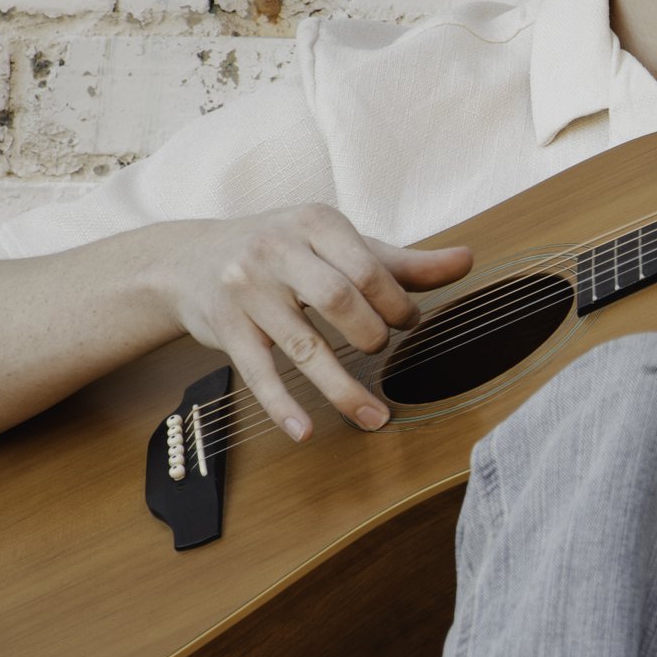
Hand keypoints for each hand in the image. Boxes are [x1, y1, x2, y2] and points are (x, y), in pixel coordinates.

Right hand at [154, 206, 471, 441]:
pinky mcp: (225, 330)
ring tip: (377, 418)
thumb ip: (401, 262)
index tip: (408, 322)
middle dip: (373, 335)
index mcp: (315, 223)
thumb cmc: (281, 251)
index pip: (369, 269)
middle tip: (383, 348)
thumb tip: (467, 260)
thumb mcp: (337, 245)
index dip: (398, 304)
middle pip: (340, 301)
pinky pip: (259, 374)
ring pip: (304, 346)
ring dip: (344, 389)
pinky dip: (283, 406)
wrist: (189, 259)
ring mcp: (247, 292)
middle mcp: (277, 251)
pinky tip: (306, 432)